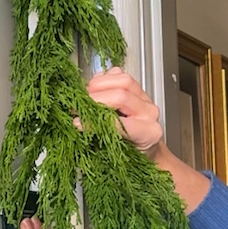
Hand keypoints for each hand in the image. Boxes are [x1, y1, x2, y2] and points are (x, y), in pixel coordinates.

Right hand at [85, 67, 209, 214]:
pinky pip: (120, 74)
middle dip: (94, 100)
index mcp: (148, 133)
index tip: (77, 123)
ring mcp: (145, 98)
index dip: (95, 121)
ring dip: (98, 85)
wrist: (146, 149)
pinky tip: (95, 89)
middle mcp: (150, 113)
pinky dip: (104, 78)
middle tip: (77, 108)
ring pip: (122, 80)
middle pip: (120, 96)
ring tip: (84, 96)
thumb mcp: (115, 154)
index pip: (120, 122)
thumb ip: (99, 138)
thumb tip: (77, 123)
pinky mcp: (137, 87)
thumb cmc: (131, 154)